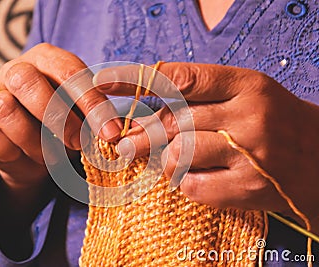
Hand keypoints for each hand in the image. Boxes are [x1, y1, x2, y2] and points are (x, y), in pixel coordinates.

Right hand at [0, 43, 120, 189]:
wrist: (34, 152)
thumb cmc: (64, 125)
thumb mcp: (84, 115)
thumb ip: (95, 116)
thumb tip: (111, 131)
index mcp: (47, 59)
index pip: (68, 72)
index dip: (91, 103)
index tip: (110, 132)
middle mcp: (15, 70)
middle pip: (28, 82)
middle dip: (59, 119)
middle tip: (78, 143)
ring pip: (6, 109)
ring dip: (36, 141)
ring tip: (52, 154)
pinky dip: (15, 154)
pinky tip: (27, 156)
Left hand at [93, 63, 318, 229]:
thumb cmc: (274, 122)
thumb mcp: (244, 94)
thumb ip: (199, 98)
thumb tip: (144, 111)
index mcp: (246, 84)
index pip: (180, 77)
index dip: (135, 81)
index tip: (102, 85)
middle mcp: (249, 116)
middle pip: (173, 121)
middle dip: (140, 133)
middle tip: (122, 143)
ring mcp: (251, 154)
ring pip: (179, 153)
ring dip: (166, 159)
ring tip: (172, 160)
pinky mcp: (249, 188)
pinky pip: (192, 185)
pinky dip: (182, 182)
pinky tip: (193, 177)